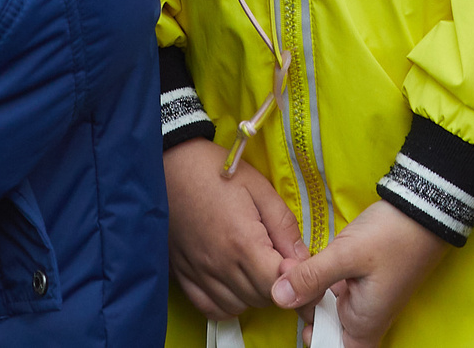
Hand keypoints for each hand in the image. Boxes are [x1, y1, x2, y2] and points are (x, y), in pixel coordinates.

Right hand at [164, 138, 303, 318]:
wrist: (170, 166)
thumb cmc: (216, 171)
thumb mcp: (259, 188)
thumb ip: (284, 226)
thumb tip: (303, 258)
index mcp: (242, 242)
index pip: (279, 284)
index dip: (296, 278)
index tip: (299, 265)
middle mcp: (220, 265)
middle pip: (261, 298)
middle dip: (278, 284)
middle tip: (280, 262)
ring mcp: (200, 274)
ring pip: (238, 307)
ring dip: (254, 294)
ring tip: (256, 268)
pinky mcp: (183, 276)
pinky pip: (210, 309)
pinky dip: (228, 303)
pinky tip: (234, 282)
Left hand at [270, 200, 449, 346]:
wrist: (422, 208)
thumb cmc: (393, 236)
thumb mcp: (347, 254)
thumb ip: (312, 277)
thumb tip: (279, 296)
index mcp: (365, 324)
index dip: (316, 340)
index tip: (301, 316)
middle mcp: (364, 317)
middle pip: (326, 331)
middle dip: (305, 310)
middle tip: (292, 283)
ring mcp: (362, 298)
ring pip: (326, 309)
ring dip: (309, 292)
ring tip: (294, 268)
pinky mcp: (360, 280)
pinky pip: (333, 291)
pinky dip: (318, 280)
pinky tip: (306, 263)